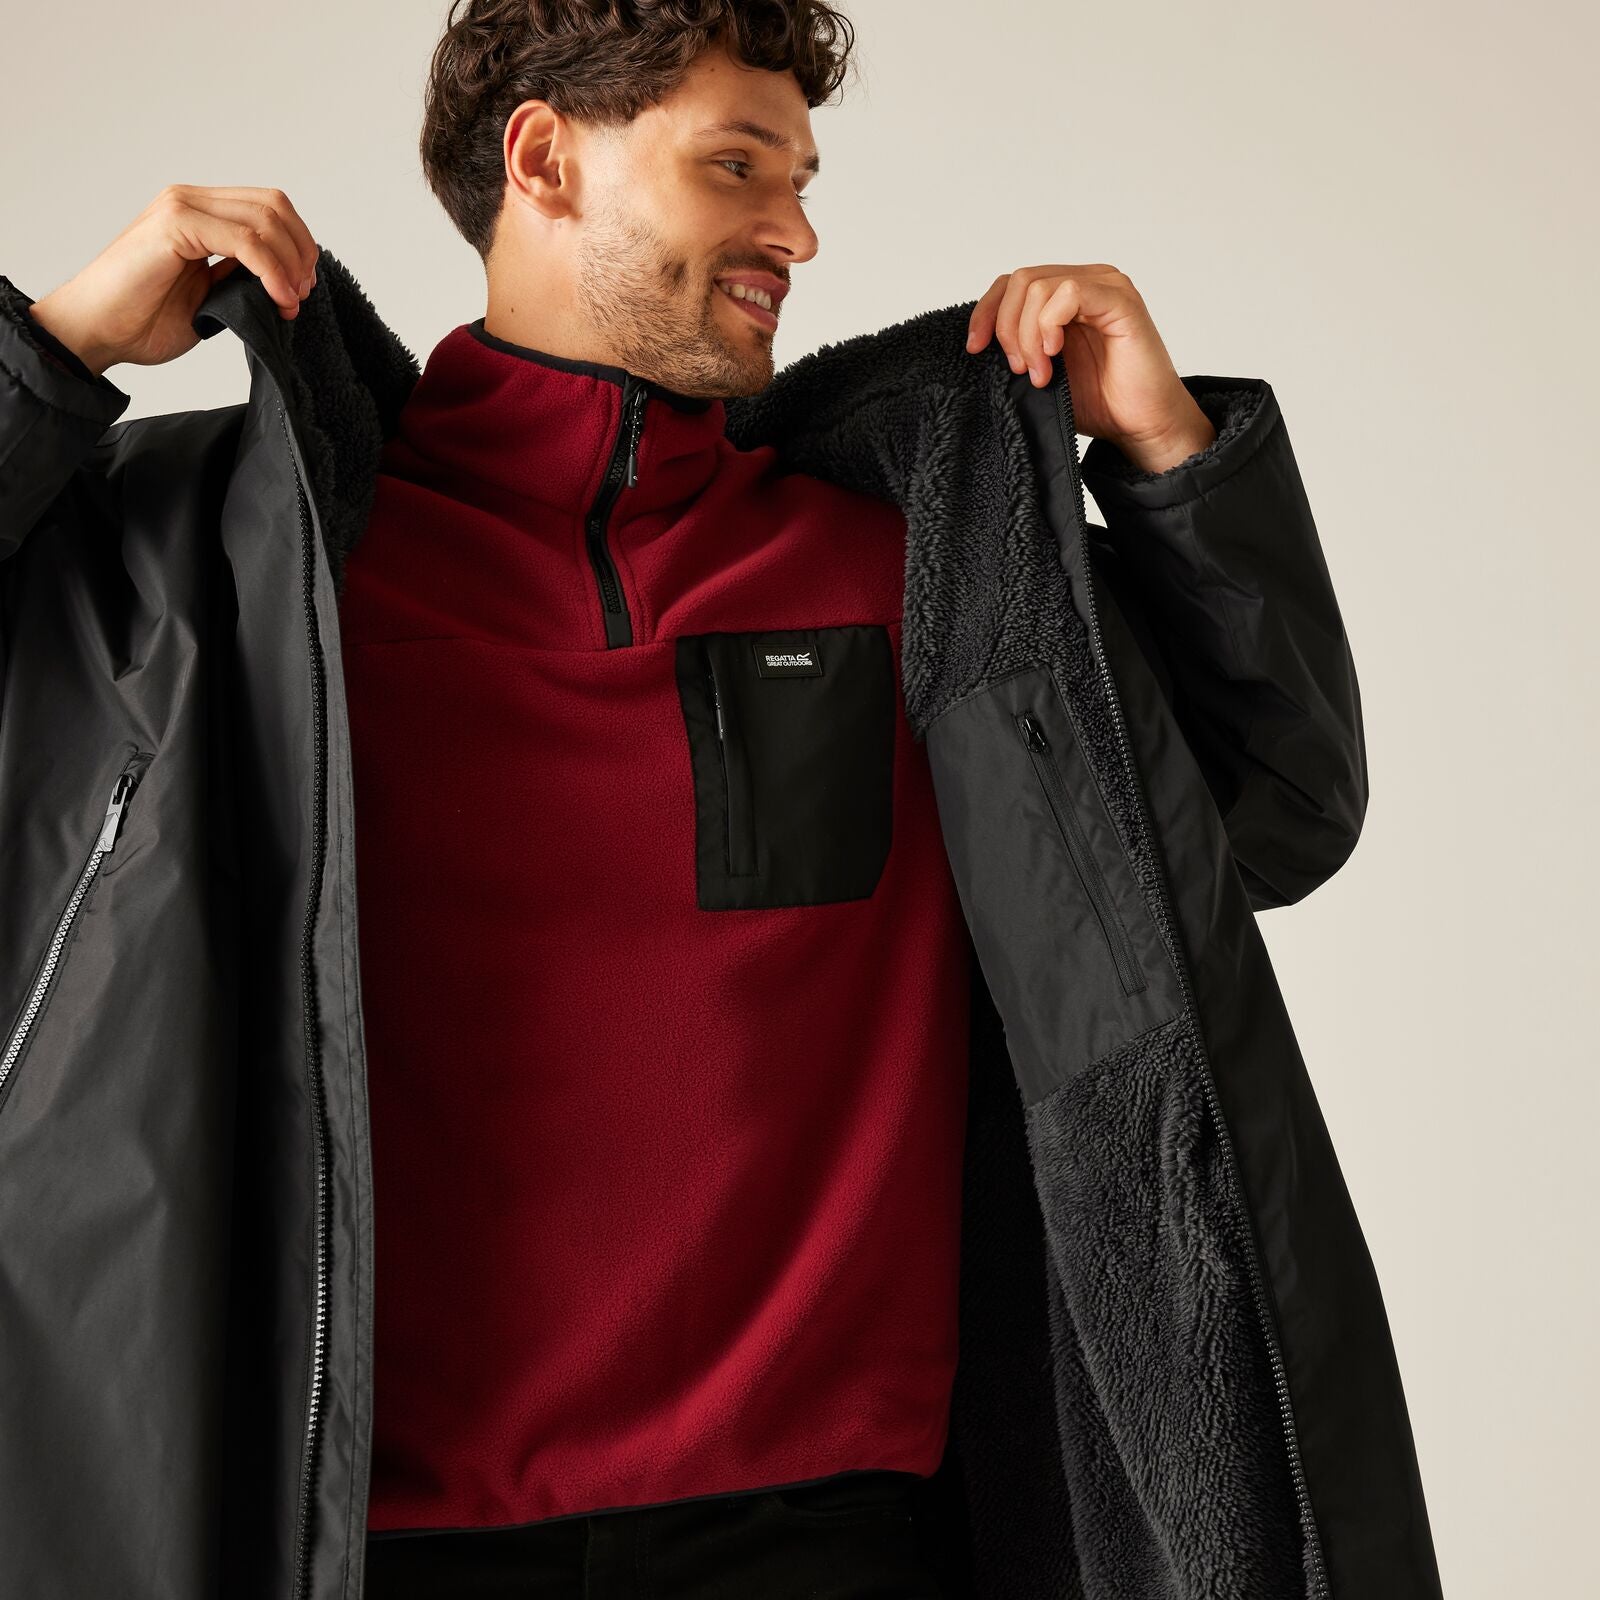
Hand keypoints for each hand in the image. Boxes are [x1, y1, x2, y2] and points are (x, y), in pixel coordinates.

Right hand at [27, 184, 319, 377]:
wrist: (97, 330)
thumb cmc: (143, 318)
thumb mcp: (210, 295)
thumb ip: (239, 276)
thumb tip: (282, 281)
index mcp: (199, 213)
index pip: (268, 208)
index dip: (298, 245)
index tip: (302, 288)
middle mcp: (191, 201)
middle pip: (273, 206)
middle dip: (301, 252)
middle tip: (302, 294)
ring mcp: (182, 208)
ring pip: (265, 220)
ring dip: (290, 265)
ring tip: (290, 302)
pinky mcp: (176, 225)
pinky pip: (245, 242)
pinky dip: (273, 272)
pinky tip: (278, 299)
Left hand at [965, 264, 1215, 473]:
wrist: (1142, 427)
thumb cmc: (1100, 402)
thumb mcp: (1041, 372)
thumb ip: (1017, 349)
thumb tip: (977, 343)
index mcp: (1064, 298)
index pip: (1013, 283)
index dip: (986, 312)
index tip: (975, 349)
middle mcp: (1085, 284)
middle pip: (1020, 280)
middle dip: (1007, 329)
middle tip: (1019, 370)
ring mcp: (1105, 287)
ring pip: (1038, 286)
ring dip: (1027, 335)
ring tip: (1040, 374)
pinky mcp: (1120, 300)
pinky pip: (1070, 292)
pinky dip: (1049, 324)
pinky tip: (1054, 355)